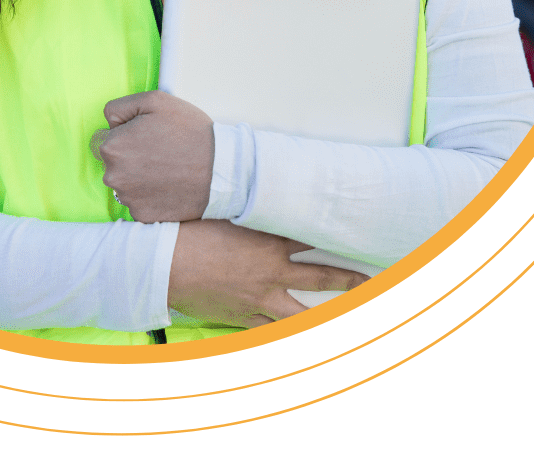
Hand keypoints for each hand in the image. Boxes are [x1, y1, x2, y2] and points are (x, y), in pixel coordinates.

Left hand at [92, 91, 213, 221]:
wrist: (221, 170)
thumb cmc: (189, 131)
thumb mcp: (154, 100)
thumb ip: (120, 107)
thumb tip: (107, 124)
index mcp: (112, 146)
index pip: (105, 138)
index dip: (126, 134)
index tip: (148, 135)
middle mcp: (113, 176)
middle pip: (113, 162)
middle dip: (130, 156)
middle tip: (159, 151)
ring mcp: (128, 199)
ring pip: (125, 183)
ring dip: (138, 177)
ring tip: (166, 168)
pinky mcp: (142, 216)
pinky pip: (138, 202)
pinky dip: (149, 195)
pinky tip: (168, 185)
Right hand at [168, 220, 368, 326]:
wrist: (166, 263)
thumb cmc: (189, 231)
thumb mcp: (221, 211)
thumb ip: (244, 207)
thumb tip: (252, 191)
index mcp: (267, 241)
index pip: (308, 236)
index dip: (331, 235)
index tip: (350, 232)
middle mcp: (270, 271)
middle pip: (318, 275)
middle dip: (346, 279)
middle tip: (367, 282)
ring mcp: (259, 298)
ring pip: (301, 315)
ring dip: (325, 318)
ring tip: (345, 323)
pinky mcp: (242, 316)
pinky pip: (270, 330)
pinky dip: (284, 336)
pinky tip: (296, 341)